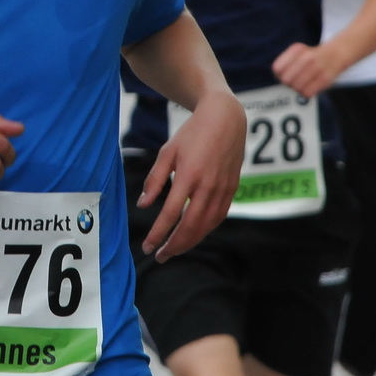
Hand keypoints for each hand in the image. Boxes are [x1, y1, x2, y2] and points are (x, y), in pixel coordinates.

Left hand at [136, 93, 243, 261]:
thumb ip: (154, 180)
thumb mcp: (168, 152)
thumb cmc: (192, 134)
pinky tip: (194, 235)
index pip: (170, 214)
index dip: (158, 234)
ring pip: (206, 226)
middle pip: (190, 226)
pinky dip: (205, 230)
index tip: (147, 246)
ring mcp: (223, 189)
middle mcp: (208, 186)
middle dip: (174, 246)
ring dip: (189, 242)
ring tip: (174, 250)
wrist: (225, 119)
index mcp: (188, 176)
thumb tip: (143, 205)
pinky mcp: (232, 189)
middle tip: (159, 256)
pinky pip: (218, 217)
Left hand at [271, 41, 349, 97]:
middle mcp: (306, 57)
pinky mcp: (325, 78)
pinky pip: (307, 92)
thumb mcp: (298, 52)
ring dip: (297, 89)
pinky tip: (309, 88)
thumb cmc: (313, 56)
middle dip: (288, 83)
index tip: (284, 76)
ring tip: (302, 85)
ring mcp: (317, 67)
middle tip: (293, 83)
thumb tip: (279, 79)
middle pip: (286, 79)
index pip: (277, 68)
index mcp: (297, 49)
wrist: (337, 53)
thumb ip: (286, 63)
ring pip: (296, 87)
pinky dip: (306, 93)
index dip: (279, 75)